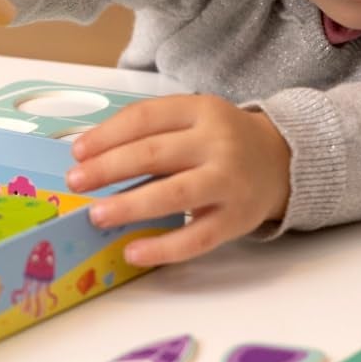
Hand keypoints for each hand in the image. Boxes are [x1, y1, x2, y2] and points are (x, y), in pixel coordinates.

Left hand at [67, 95, 290, 265]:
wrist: (283, 161)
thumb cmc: (225, 142)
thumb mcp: (196, 120)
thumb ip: (154, 133)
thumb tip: (93, 158)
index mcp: (203, 110)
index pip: (146, 118)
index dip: (107, 135)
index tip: (78, 152)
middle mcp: (218, 143)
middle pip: (154, 154)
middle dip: (108, 169)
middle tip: (77, 182)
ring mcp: (229, 181)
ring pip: (174, 194)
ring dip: (130, 206)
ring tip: (97, 215)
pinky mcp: (237, 218)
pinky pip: (196, 238)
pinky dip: (162, 248)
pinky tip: (132, 251)